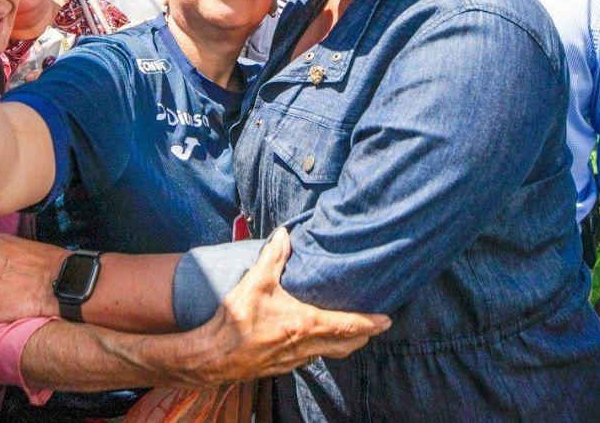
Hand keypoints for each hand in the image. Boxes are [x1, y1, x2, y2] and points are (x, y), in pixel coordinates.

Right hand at [191, 228, 390, 384]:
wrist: (212, 356)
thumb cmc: (235, 320)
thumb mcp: (255, 282)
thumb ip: (273, 257)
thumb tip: (285, 234)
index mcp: (305, 324)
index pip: (348, 325)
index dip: (370, 323)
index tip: (387, 320)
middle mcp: (306, 345)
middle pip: (346, 344)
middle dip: (363, 336)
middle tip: (376, 326)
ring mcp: (294, 359)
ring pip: (329, 353)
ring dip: (343, 343)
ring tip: (351, 332)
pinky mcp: (282, 366)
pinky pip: (310, 357)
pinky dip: (322, 349)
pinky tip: (315, 340)